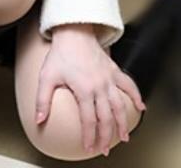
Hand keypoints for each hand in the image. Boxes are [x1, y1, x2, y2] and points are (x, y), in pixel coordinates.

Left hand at [35, 24, 145, 155]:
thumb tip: (39, 119)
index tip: (89, 147)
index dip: (89, 136)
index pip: (89, 120)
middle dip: (106, 136)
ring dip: (123, 123)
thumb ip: (42, 100)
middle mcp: (99, 86)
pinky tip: (141, 106)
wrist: (73, 32)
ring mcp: (108, 78)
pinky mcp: (114, 69)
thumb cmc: (60, 53)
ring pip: (120, 105)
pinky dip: (136, 96)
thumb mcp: (47, 77)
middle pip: (106, 117)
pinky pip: (129, 84)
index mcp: (84, 90)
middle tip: (104, 148)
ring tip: (125, 136)